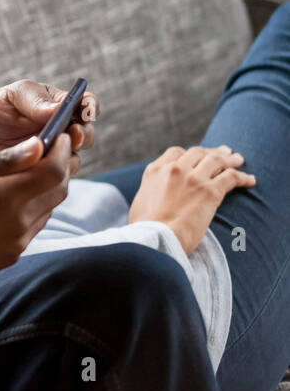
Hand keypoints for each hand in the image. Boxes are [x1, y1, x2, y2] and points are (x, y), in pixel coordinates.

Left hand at [0, 79, 98, 175]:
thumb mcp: (11, 96)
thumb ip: (34, 99)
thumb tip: (58, 109)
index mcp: (62, 106)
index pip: (88, 104)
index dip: (90, 107)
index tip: (86, 111)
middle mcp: (66, 131)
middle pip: (87, 135)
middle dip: (82, 134)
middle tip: (72, 134)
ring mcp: (58, 155)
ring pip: (73, 160)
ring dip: (63, 157)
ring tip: (44, 152)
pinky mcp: (46, 175)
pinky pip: (56, 180)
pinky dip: (48, 174)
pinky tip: (33, 168)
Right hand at [0, 133, 73, 282]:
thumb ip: (4, 161)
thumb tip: (39, 145)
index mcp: (6, 198)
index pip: (53, 172)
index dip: (63, 152)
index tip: (62, 137)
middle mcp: (18, 224)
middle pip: (58, 191)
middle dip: (59, 169)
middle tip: (49, 153)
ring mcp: (16, 244)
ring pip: (47, 210)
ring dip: (44, 191)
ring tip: (24, 177)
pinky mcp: (10, 257)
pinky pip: (32, 229)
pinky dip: (31, 210)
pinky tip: (9, 203)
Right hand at [129, 145, 254, 254]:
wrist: (155, 238)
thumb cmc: (145, 228)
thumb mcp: (140, 203)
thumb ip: (151, 192)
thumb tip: (156, 199)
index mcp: (155, 171)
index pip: (176, 153)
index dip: (190, 154)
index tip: (199, 157)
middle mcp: (174, 170)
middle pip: (198, 152)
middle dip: (212, 152)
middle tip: (224, 153)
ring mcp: (193, 179)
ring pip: (217, 160)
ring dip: (230, 160)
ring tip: (239, 160)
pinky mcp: (210, 191)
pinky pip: (231, 177)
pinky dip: (242, 177)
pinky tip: (250, 180)